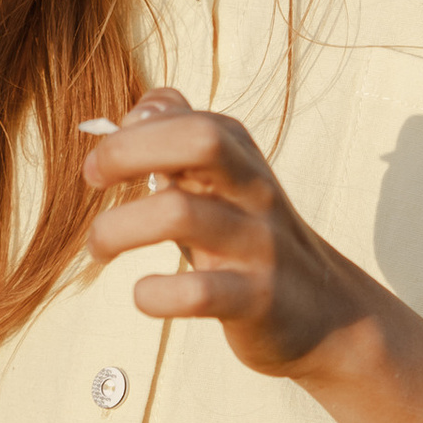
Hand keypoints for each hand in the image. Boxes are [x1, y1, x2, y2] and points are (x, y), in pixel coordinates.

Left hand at [83, 87, 377, 381]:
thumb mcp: (226, 185)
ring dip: (117, 228)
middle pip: (198, 140)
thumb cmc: (253, 241)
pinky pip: (197, 292)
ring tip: (99, 248)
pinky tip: (145, 294)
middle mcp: (253, 191)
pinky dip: (155, 294)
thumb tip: (140, 108)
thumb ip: (183, 143)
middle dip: (128, 151)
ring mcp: (258, 244)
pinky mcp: (256, 300)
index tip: (101, 162)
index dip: (131, 130)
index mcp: (240, 157)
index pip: (184, 115)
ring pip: (180, 213)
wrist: (329, 314)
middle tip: (93, 180)